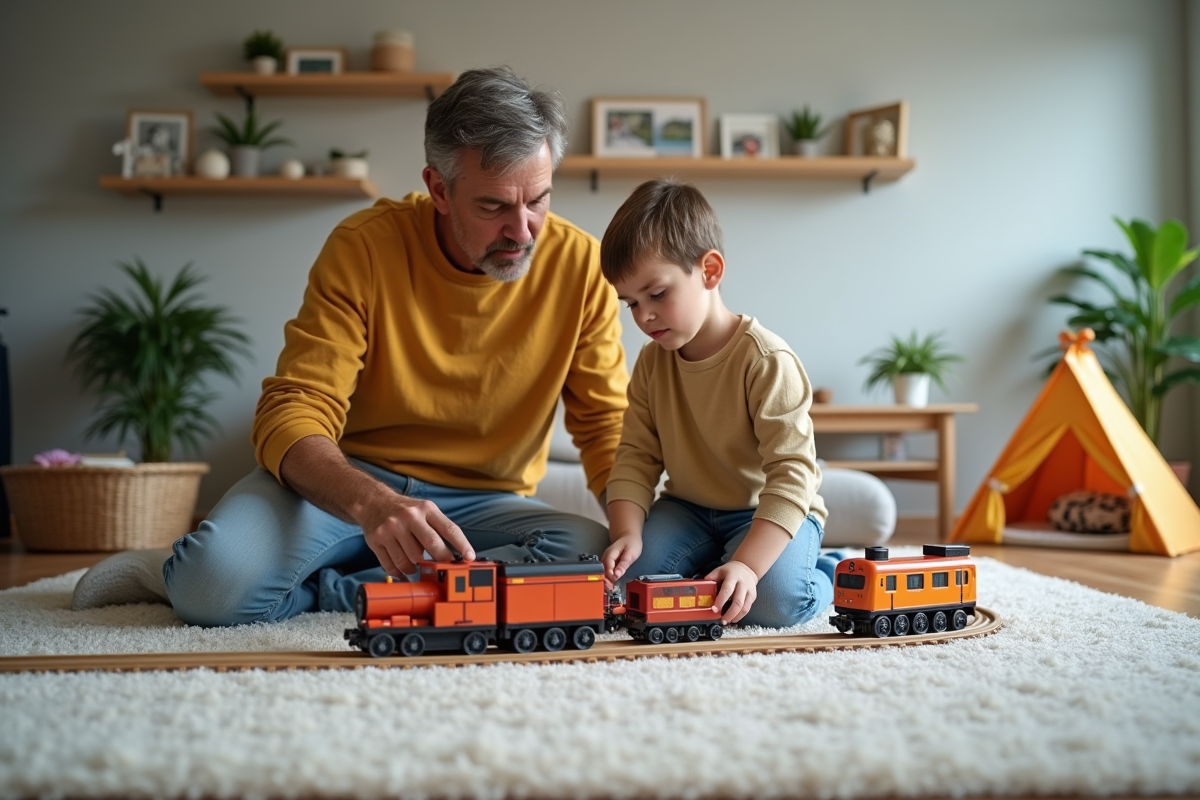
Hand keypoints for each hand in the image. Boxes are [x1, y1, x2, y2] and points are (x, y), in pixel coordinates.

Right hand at [354, 491, 473, 577]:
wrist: (372, 501)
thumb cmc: (405, 509)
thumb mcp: (424, 510)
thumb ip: (438, 528)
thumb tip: (456, 554)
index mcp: (425, 509)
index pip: (449, 528)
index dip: (462, 545)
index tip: (470, 558)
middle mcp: (408, 517)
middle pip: (431, 545)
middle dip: (441, 560)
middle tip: (444, 569)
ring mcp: (391, 529)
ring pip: (410, 560)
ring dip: (417, 568)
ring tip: (418, 566)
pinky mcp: (376, 540)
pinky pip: (391, 565)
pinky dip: (400, 573)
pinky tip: (404, 572)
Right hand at [602, 534, 642, 589]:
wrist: (628, 536)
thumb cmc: (631, 543)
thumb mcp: (631, 553)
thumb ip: (624, 564)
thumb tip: (617, 575)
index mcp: (610, 553)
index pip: (607, 565)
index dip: (609, 574)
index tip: (613, 582)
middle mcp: (605, 557)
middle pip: (602, 570)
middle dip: (604, 580)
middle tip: (609, 588)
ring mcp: (605, 560)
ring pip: (602, 572)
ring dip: (604, 580)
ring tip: (609, 588)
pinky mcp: (607, 563)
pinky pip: (605, 572)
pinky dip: (607, 578)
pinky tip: (610, 584)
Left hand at [706, 560, 758, 623]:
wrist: (747, 568)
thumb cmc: (731, 571)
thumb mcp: (720, 570)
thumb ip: (712, 577)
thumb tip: (701, 585)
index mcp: (733, 577)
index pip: (727, 590)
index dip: (720, 601)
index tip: (714, 610)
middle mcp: (743, 584)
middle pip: (738, 602)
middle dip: (729, 614)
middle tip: (722, 620)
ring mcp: (749, 591)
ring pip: (745, 607)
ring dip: (735, 617)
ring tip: (727, 621)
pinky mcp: (753, 597)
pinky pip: (748, 608)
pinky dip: (740, 616)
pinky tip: (733, 618)